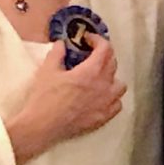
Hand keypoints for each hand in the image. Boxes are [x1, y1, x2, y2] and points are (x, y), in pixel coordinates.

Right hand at [4, 35, 123, 163]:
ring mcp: (106, 103)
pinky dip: (113, 98)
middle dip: (103, 55)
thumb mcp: (47, 70)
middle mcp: (104, 86)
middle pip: (113, 63)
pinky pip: (117, 104)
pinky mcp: (103, 117)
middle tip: (90, 55)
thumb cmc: (45, 97)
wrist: (43, 125)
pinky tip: (102, 97)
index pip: (105, 48)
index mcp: (91, 71)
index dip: (97, 40)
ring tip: (99, 77)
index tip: (88, 39)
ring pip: (120, 85)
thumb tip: (61, 44)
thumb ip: (57, 53)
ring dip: (112, 77)